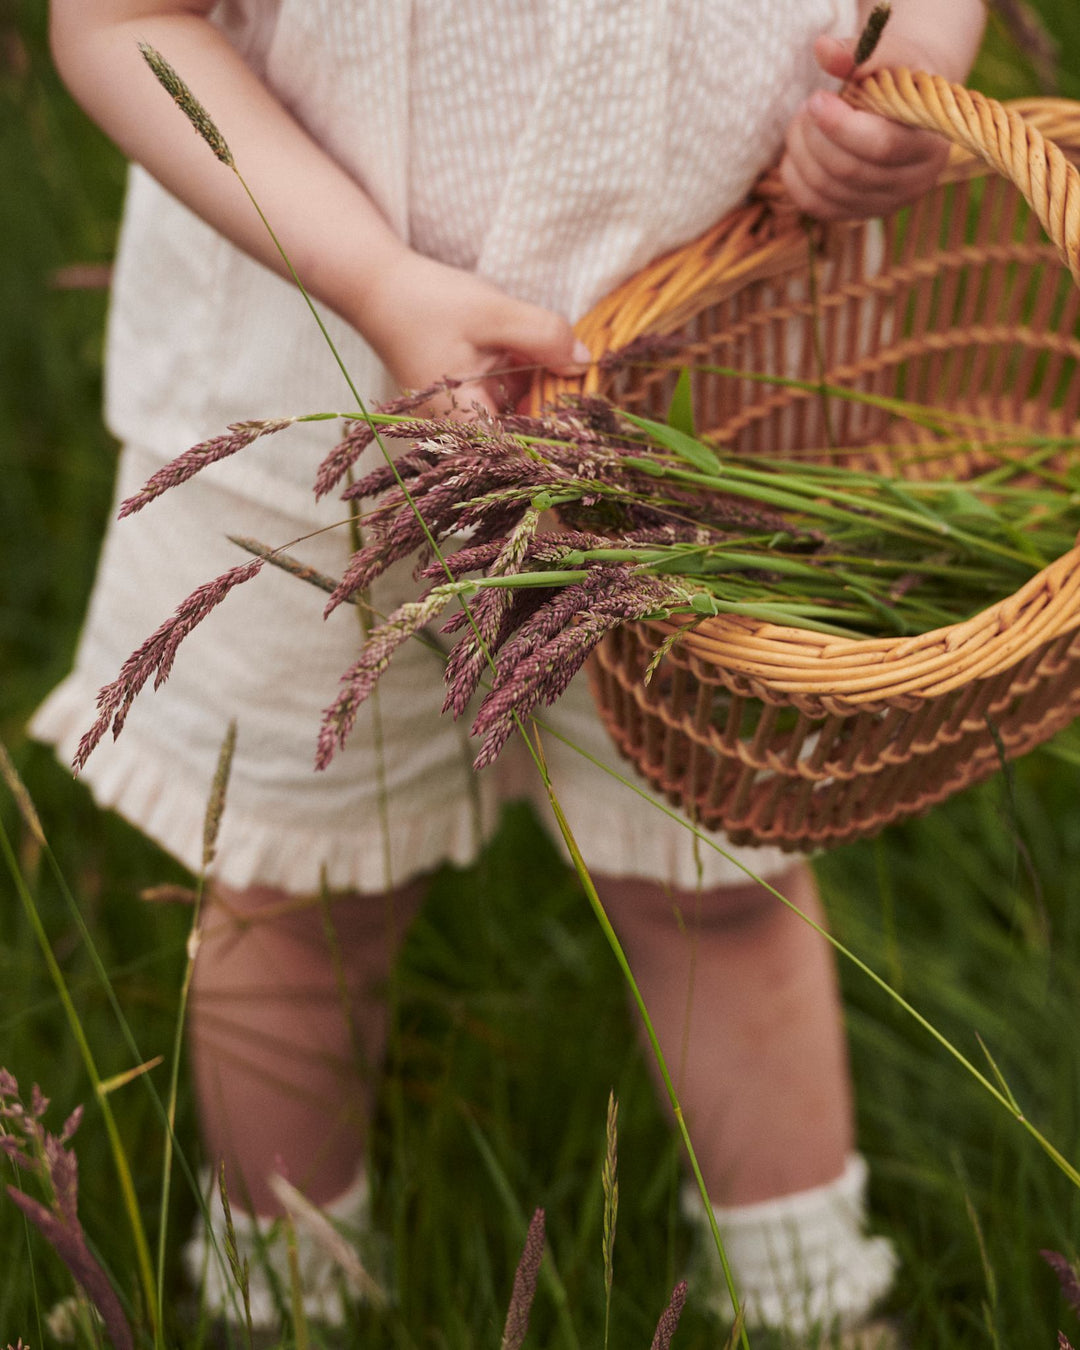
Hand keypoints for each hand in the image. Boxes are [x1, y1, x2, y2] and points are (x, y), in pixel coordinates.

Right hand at [359, 249, 590, 415]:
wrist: (378, 290)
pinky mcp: (469, 402)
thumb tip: (585, 363)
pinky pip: (509, 400)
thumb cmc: (427, 303)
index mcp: (465, 424)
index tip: (595, 417)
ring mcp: (466, 419)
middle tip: (586, 374)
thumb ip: (543, 336)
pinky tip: (534, 352)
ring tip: (565, 359)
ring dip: (545, 389)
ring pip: (522, 415)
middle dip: (559, 407)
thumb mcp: (494, 312)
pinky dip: (527, 378)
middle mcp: (464, 433)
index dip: (563, 438)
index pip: (526, 452)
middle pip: (527, 437)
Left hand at [779, 31, 951, 220]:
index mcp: (931, 143)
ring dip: (801, 151)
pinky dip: (795, 175)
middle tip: (807, 104)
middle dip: (815, 135)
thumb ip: (862, 52)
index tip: (816, 99)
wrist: (910, 107)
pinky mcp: (858, 214)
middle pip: (847, 170)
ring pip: (825, 190)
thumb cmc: (902, 78)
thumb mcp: (893, 56)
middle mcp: (913, 183)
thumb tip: (823, 49)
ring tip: (803, 120)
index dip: (841, 125)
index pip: (881, 146)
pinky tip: (798, 147)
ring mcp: (885, 205)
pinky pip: (814, 205)